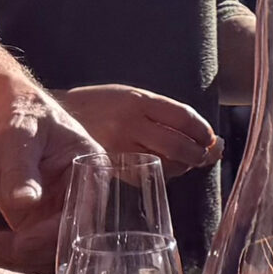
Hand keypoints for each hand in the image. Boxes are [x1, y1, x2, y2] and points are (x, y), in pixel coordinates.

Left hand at [0, 74, 103, 272]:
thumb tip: (26, 202)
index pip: (83, 218)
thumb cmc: (18, 115)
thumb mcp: (18, 136)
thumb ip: (22, 169)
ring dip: (11, 254)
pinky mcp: (37, 221)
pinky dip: (2, 250)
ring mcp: (59, 212)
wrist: (0, 116)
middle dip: (27, 251)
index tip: (19, 243)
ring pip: (45, 252)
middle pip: (65, 242)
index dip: (54, 237)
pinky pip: (27, 248)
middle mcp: (82, 198)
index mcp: (91, 173)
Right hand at [56, 84, 221, 176]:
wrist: (59, 116)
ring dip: (183, 166)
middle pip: (178, 145)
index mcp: (138, 100)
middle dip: (198, 154)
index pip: (184, 117)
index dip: (204, 132)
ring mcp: (120, 147)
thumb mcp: (134, 97)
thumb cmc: (104, 106)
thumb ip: (169, 115)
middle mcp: (130, 123)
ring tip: (183, 160)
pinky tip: (161, 167)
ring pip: (166, 164)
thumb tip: (212, 139)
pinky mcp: (112, 167)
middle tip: (201, 154)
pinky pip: (147, 176)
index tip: (210, 138)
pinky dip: (162, 175)